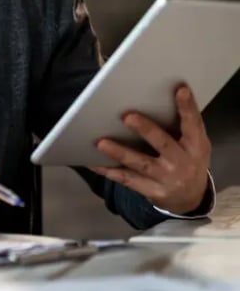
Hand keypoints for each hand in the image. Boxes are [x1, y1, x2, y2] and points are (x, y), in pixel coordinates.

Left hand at [91, 85, 210, 214]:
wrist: (191, 200)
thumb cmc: (188, 162)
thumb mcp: (194, 146)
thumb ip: (181, 128)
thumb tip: (154, 99)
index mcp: (196, 146)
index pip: (193, 124)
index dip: (187, 108)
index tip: (180, 90)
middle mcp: (182, 162)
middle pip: (163, 144)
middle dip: (146, 130)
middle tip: (127, 116)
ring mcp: (166, 178)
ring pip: (140, 163)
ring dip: (119, 153)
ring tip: (101, 143)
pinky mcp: (152, 191)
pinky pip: (127, 180)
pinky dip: (109, 171)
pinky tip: (94, 163)